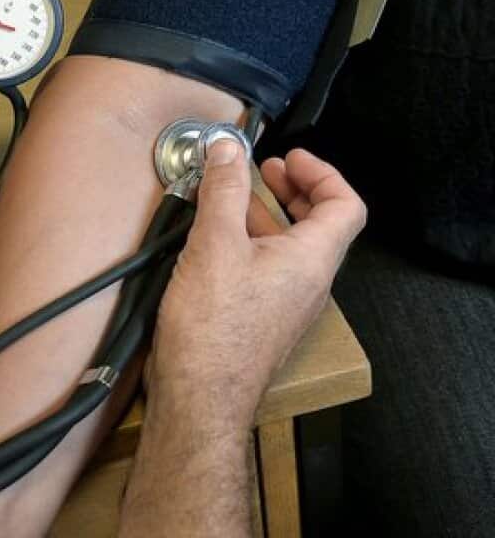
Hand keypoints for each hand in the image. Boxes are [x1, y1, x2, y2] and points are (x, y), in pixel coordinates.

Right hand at [147, 142, 366, 431]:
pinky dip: (250, 245)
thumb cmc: (213, 328)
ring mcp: (286, 306)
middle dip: (293, 190)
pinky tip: (213, 244)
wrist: (200, 396)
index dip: (322, 173)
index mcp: (312, 260)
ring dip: (266, 217)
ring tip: (230, 201)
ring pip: (290, 249)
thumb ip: (224, 191)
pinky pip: (268, 271)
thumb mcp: (214, 244)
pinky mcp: (261, 322)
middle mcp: (309, 284)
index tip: (288, 157)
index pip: (344, 206)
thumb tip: (227, 149)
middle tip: (264, 171)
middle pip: (320, 225)